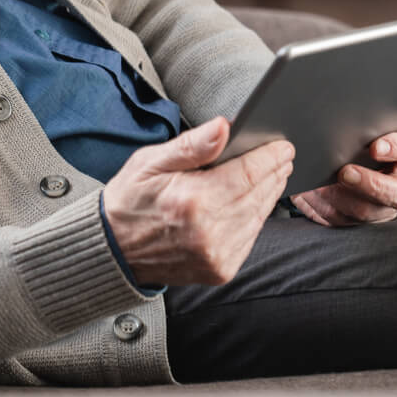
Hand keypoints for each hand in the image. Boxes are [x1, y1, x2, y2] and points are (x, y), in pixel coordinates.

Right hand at [102, 117, 293, 286]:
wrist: (114, 248)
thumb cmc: (130, 199)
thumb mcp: (151, 161)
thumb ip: (192, 145)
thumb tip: (224, 127)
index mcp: (193, 200)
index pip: (247, 174)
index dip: (269, 157)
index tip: (283, 145)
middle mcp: (209, 231)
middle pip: (258, 195)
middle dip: (274, 172)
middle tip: (283, 156)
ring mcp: (217, 255)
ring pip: (259, 217)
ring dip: (270, 194)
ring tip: (274, 174)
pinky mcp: (220, 270)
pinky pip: (250, 238)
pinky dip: (257, 217)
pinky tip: (256, 201)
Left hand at [291, 112, 396, 226]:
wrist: (332, 157)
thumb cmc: (359, 134)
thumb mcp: (370, 120)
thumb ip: (388, 113)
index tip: (376, 146)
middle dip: (372, 184)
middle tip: (346, 172)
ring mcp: (379, 204)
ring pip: (369, 210)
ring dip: (345, 199)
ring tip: (324, 185)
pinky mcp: (354, 217)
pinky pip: (341, 218)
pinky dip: (324, 206)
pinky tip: (309, 194)